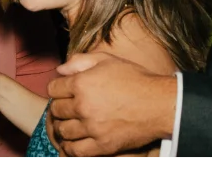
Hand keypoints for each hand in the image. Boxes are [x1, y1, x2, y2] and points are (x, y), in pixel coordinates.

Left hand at [47, 54, 176, 158]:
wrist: (158, 103)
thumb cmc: (133, 78)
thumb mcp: (106, 60)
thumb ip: (79, 61)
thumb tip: (59, 70)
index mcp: (82, 83)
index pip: (53, 89)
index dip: (57, 88)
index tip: (64, 91)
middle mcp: (83, 106)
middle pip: (56, 110)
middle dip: (60, 107)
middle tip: (68, 107)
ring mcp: (92, 128)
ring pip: (64, 131)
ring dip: (64, 127)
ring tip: (72, 123)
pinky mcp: (103, 146)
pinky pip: (76, 151)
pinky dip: (70, 147)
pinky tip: (74, 141)